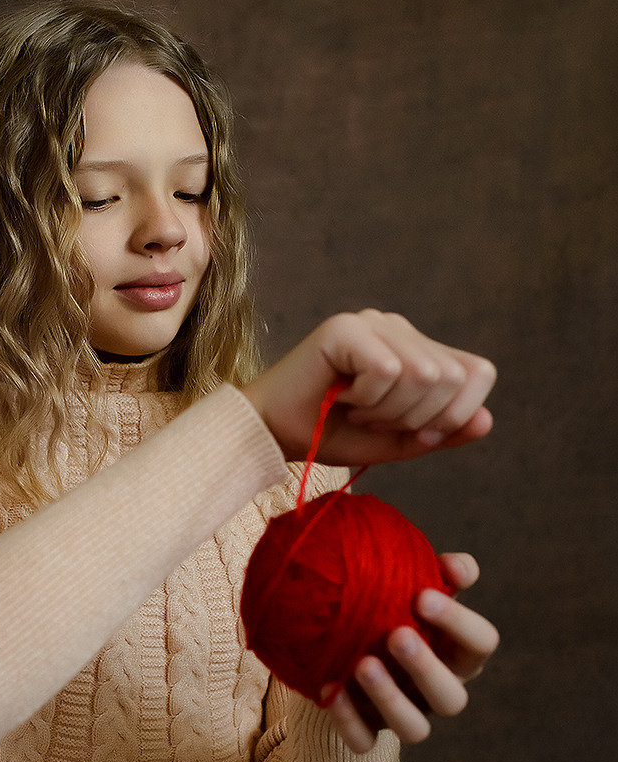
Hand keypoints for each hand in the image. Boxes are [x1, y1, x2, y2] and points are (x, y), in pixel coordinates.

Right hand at [241, 310, 495, 464]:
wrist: (275, 433)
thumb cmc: (331, 433)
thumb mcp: (398, 441)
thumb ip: (443, 431)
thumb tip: (487, 422)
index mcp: (417, 348)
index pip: (478, 372)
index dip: (457, 413)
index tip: (416, 433)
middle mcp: (399, 327)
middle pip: (451, 377)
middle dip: (416, 417)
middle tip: (374, 421)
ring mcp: (372, 321)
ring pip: (423, 373)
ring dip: (389, 411)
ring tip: (357, 410)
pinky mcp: (346, 327)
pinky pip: (386, 370)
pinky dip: (367, 399)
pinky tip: (341, 397)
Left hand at [327, 552, 499, 753]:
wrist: (347, 642)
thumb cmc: (394, 608)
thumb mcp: (418, 586)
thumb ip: (442, 573)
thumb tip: (454, 566)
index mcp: (458, 654)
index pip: (480, 644)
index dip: (458, 623)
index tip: (422, 596)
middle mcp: (437, 690)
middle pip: (451, 698)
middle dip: (425, 668)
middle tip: (396, 635)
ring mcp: (405, 714)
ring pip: (414, 729)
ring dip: (390, 699)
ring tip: (362, 664)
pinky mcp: (369, 730)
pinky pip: (363, 742)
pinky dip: (346, 720)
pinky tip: (329, 689)